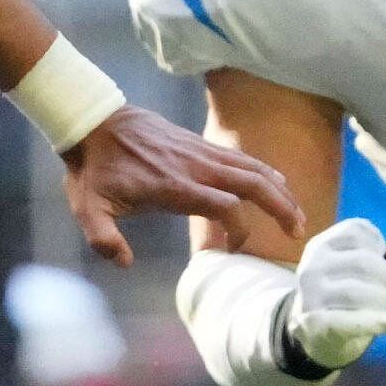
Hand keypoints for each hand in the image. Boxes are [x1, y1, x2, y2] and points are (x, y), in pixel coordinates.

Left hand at [60, 106, 304, 265]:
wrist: (94, 123)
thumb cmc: (92, 170)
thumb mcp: (87, 207)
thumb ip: (103, 237)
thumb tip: (124, 262)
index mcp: (173, 185)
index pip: (224, 207)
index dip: (237, 230)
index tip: (233, 251)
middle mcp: (194, 166)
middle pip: (252, 183)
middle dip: (280, 207)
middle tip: (298, 232)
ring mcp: (200, 152)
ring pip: (252, 168)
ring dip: (279, 190)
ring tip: (298, 215)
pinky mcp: (200, 144)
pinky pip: (241, 158)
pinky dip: (264, 172)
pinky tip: (277, 185)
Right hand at [285, 217, 385, 369]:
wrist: (318, 336)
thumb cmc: (350, 294)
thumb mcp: (375, 268)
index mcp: (322, 245)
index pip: (359, 230)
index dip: (379, 247)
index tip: (376, 261)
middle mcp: (311, 266)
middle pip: (365, 262)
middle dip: (385, 279)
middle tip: (380, 291)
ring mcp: (310, 296)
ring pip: (361, 292)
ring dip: (383, 302)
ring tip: (382, 309)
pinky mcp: (316, 325)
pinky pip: (355, 321)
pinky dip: (382, 322)